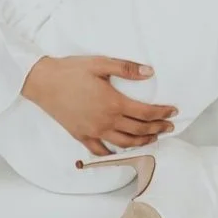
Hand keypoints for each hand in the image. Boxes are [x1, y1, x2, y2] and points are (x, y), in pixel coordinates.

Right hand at [20, 54, 178, 158]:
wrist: (44, 82)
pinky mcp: (81, 135)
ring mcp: (93, 131)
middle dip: (157, 129)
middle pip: (138, 130)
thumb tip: (150, 72)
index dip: (162, 113)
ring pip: (124, 143)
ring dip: (141, 142)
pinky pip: (100, 150)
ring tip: (153, 138)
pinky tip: (120, 152)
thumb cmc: (72, 71)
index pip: (145, 112)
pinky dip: (113, 154)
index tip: (173, 112)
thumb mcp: (101, 63)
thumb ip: (127, 69)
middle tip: (169, 126)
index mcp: (114, 103)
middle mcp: (106, 121)